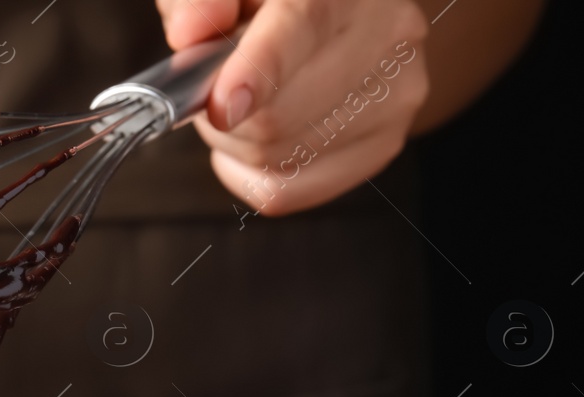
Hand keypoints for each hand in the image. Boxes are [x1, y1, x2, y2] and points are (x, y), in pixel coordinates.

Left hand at [157, 0, 430, 214]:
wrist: (342, 18)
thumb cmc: (271, 3)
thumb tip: (189, 32)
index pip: (303, 26)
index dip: (258, 72)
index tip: (222, 107)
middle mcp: (386, 31)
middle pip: (278, 115)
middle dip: (220, 117)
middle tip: (212, 92)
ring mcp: (394, 94)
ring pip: (278, 158)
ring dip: (233, 143)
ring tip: (238, 107)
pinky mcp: (383, 145)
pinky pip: (286, 191)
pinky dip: (247, 175)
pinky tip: (248, 143)